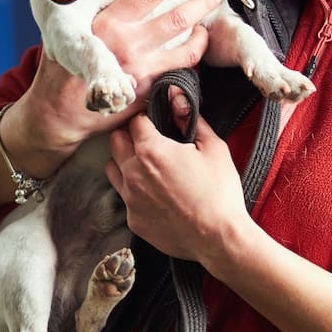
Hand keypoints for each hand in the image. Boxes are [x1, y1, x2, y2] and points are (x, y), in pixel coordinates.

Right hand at [15, 0, 223, 153]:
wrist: (61, 110)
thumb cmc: (67, 68)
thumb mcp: (75, 32)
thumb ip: (101, 16)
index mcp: (108, 23)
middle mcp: (127, 44)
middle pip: (176, 18)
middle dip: (200, 3)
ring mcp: (140, 68)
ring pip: (186, 48)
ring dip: (203, 34)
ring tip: (208, 25)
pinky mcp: (148, 90)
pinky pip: (179, 72)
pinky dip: (190, 61)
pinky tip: (193, 54)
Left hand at [105, 109, 254, 269]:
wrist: (218, 237)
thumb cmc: (220, 191)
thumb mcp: (213, 147)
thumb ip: (190, 117)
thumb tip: (175, 94)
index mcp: (151, 150)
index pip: (134, 121)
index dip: (145, 119)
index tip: (155, 123)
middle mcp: (133, 172)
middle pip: (115, 141)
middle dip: (129, 137)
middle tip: (149, 142)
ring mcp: (129, 198)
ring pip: (111, 168)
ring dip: (124, 162)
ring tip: (146, 167)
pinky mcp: (132, 219)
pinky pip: (123, 197)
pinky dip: (133, 191)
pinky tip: (153, 194)